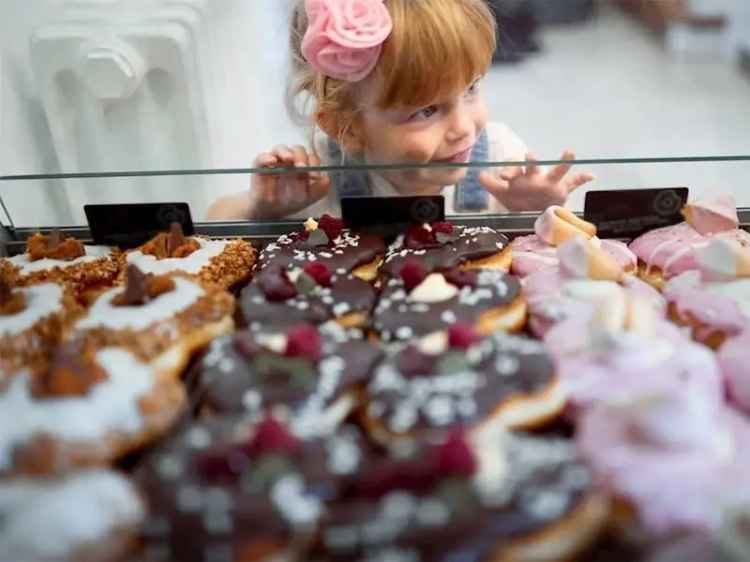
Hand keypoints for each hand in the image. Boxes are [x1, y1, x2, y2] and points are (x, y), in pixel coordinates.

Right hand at [248, 145, 331, 218]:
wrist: (271, 212)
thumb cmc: (290, 201)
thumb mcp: (309, 198)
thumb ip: (320, 189)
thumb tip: (326, 179)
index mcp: (303, 165)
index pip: (311, 157)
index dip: (314, 163)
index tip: (315, 176)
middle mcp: (289, 160)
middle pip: (297, 150)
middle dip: (301, 158)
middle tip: (302, 168)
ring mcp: (274, 161)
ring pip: (280, 149)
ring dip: (286, 152)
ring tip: (288, 159)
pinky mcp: (260, 166)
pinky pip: (261, 157)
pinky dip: (266, 157)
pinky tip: (272, 161)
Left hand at [479, 150, 593, 211]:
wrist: (535, 212)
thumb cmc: (518, 199)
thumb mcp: (503, 194)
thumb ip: (490, 184)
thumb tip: (478, 175)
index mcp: (520, 177)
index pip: (514, 169)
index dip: (509, 171)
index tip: (504, 176)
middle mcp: (535, 177)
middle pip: (532, 166)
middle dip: (531, 161)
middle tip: (530, 156)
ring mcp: (549, 182)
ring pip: (557, 171)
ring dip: (563, 163)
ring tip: (570, 153)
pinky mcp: (562, 189)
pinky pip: (575, 181)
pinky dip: (583, 177)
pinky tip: (591, 175)